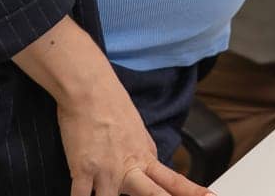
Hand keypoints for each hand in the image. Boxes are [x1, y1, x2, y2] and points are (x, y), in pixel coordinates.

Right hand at [13, 17, 211, 195]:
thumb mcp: (137, 130)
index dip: (192, 193)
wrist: (90, 89)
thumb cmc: (111, 104)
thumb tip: (148, 167)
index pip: (173, 181)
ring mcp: (106, 171)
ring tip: (108, 192)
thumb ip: (144, 153)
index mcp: (146, 156)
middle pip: (153, 195)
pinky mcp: (83, 170)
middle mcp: (129, 167)